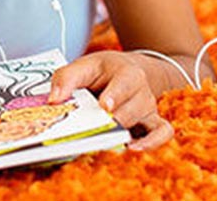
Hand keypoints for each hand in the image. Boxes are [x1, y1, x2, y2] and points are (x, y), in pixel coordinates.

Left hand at [48, 51, 173, 150]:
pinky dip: (153, 143)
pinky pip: (162, 134)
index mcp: (127, 73)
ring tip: (106, 145)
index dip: (115, 95)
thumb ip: (66, 79)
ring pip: (145, 124)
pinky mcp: (153, 123)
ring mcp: (149, 109)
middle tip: (95, 134)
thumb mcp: (83, 66)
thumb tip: (54, 100)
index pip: (125, 83)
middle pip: (131, 111)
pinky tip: (132, 149)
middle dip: (114, 122)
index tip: (104, 105)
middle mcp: (142, 92)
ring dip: (126, 136)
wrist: (127, 71)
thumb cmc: (102, 71)